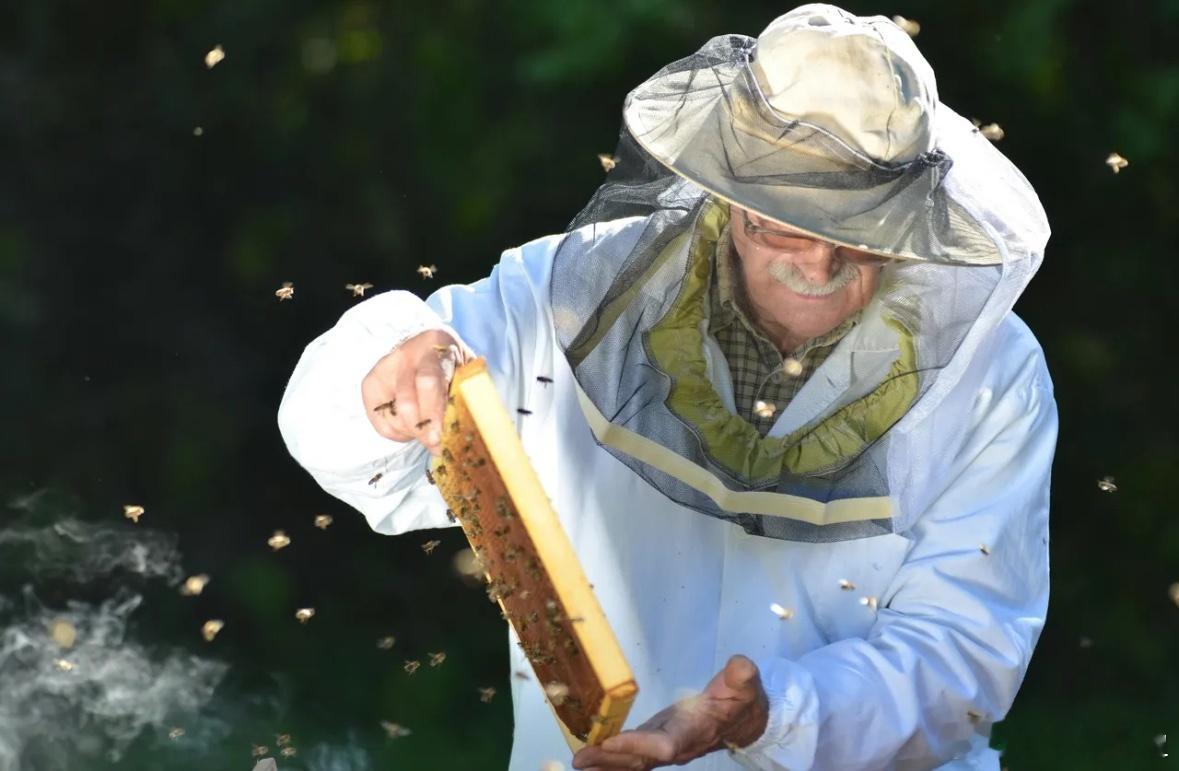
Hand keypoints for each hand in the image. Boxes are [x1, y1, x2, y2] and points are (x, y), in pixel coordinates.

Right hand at [362, 328, 462, 455]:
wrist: (428, 347)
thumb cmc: (455, 364)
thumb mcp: (468, 372)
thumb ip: (469, 396)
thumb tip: (463, 434)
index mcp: (435, 343)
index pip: (428, 381)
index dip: (433, 412)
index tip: (440, 436)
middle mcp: (405, 353)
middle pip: (406, 401)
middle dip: (422, 430)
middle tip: (436, 444)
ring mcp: (384, 368)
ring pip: (394, 415)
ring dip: (414, 433)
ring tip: (431, 431)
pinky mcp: (370, 384)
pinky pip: (381, 422)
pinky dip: (400, 434)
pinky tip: (414, 427)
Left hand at [572, 655, 768, 770]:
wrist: (742, 722)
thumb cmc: (740, 699)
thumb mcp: (744, 683)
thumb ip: (741, 676)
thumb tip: (741, 666)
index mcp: (694, 730)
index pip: (665, 744)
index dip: (640, 744)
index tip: (612, 741)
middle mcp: (677, 745)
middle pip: (641, 759)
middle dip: (611, 759)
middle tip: (581, 758)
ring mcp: (665, 749)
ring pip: (633, 762)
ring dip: (606, 765)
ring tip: (579, 763)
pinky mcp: (657, 746)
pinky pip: (632, 759)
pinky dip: (611, 761)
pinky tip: (591, 763)